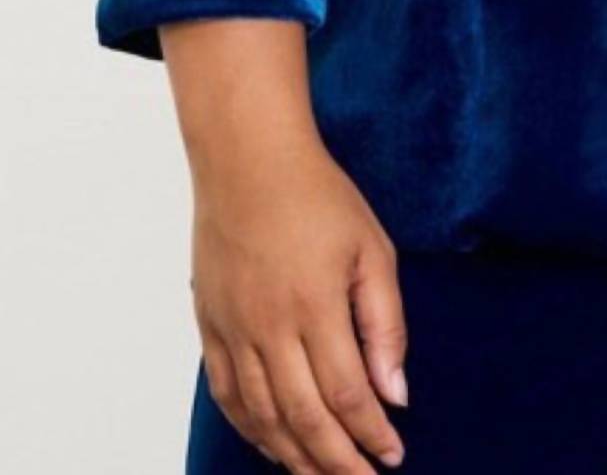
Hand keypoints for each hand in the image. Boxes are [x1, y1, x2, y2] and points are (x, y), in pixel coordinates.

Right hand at [162, 21, 407, 473]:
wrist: (248, 161)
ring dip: (295, 456)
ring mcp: (234, 331)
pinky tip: (274, 446)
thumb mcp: (372, 249)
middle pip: (303, 419)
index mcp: (315, 306)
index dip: (370, 434)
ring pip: (263, 418)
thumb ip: (386, 324)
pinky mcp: (210, 327)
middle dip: (337, 461)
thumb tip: (396, 392)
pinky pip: (229, 396)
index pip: (347, 394)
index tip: (393, 455)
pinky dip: (252, 431)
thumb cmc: (318, 197)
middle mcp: (269, 327)